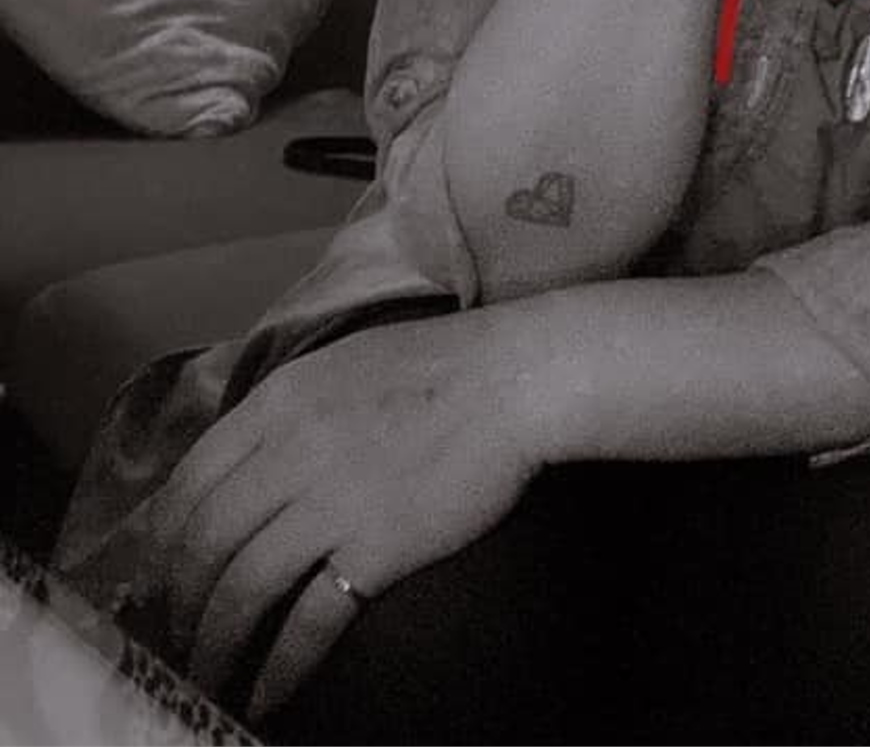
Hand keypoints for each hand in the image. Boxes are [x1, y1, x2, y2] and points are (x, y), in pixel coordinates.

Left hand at [121, 310, 537, 722]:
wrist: (517, 379)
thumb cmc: (442, 365)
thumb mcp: (343, 366)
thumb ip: (288, 411)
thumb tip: (248, 465)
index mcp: (279, 402)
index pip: (190, 481)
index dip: (165, 540)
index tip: (162, 574)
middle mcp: (290, 452)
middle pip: (204, 543)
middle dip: (179, 601)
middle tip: (178, 634)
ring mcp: (331, 503)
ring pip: (241, 589)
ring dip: (214, 645)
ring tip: (208, 676)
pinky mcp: (375, 549)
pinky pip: (307, 623)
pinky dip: (278, 668)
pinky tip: (267, 693)